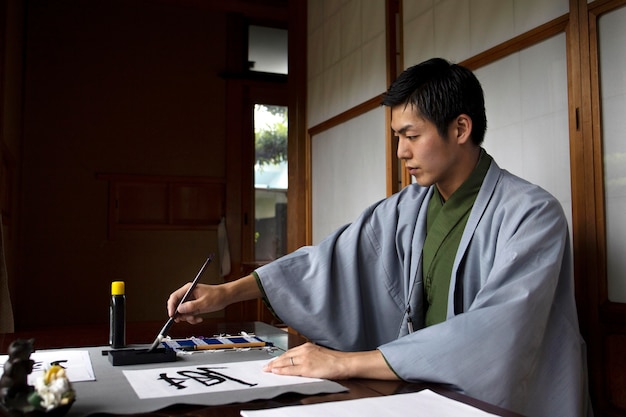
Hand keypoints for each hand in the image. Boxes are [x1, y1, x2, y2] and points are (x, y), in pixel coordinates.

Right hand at [166, 274, 262, 323]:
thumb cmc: (217, 295)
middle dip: (179, 314)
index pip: (174, 297)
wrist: (226, 297)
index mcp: (189, 289)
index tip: (172, 315)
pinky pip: (188, 314)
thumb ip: (191, 306)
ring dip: (187, 317)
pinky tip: (198, 318)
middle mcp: (188, 295)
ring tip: (195, 318)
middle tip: (184, 319)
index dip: (171, 306)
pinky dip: (192, 318)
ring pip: (182, 312)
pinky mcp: (194, 306)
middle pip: (176, 305)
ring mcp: (191, 301)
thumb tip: (180, 309)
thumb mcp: (204, 302)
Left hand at [263, 342, 398, 379]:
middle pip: (285, 356)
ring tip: (267, 370)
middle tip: (266, 366)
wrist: (345, 362)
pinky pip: (291, 369)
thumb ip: (309, 356)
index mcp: (308, 347)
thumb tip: (300, 362)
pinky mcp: (307, 367)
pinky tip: (276, 372)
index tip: (273, 361)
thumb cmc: (336, 360)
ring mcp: (305, 358)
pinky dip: (282, 371)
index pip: (289, 352)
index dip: (279, 358)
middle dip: (274, 362)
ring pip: (285, 362)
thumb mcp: (320, 354)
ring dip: (275, 366)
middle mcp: (305, 350)